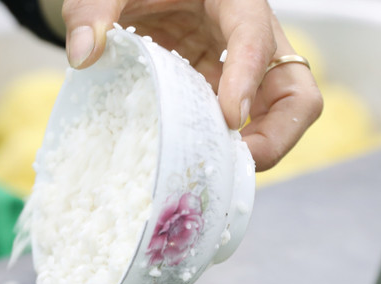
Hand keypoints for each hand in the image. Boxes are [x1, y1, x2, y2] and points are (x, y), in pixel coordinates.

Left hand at [57, 0, 322, 170]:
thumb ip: (91, 10)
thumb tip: (84, 54)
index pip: (255, 32)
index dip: (247, 76)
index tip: (230, 118)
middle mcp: (247, 34)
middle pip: (295, 87)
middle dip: (280, 131)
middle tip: (240, 160)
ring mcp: (238, 69)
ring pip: (279, 114)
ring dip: (259, 149)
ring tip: (217, 171)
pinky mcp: (221, 92)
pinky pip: (242, 126)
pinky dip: (225, 149)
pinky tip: (196, 165)